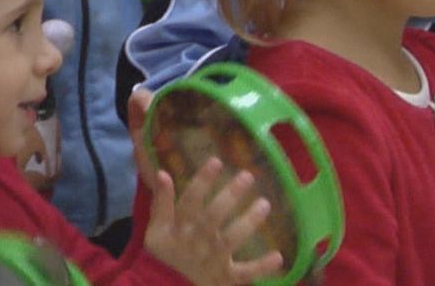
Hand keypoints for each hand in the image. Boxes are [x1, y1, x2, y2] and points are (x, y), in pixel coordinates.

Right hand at [127, 90, 285, 284]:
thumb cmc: (166, 253)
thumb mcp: (157, 230)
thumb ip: (161, 203)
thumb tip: (162, 173)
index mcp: (180, 228)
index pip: (190, 201)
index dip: (202, 181)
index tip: (217, 161)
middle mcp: (197, 242)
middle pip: (213, 217)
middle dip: (230, 196)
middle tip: (248, 176)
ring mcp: (213, 260)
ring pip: (230, 240)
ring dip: (248, 222)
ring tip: (265, 204)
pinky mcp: (225, 278)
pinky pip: (244, 273)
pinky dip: (261, 267)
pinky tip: (278, 257)